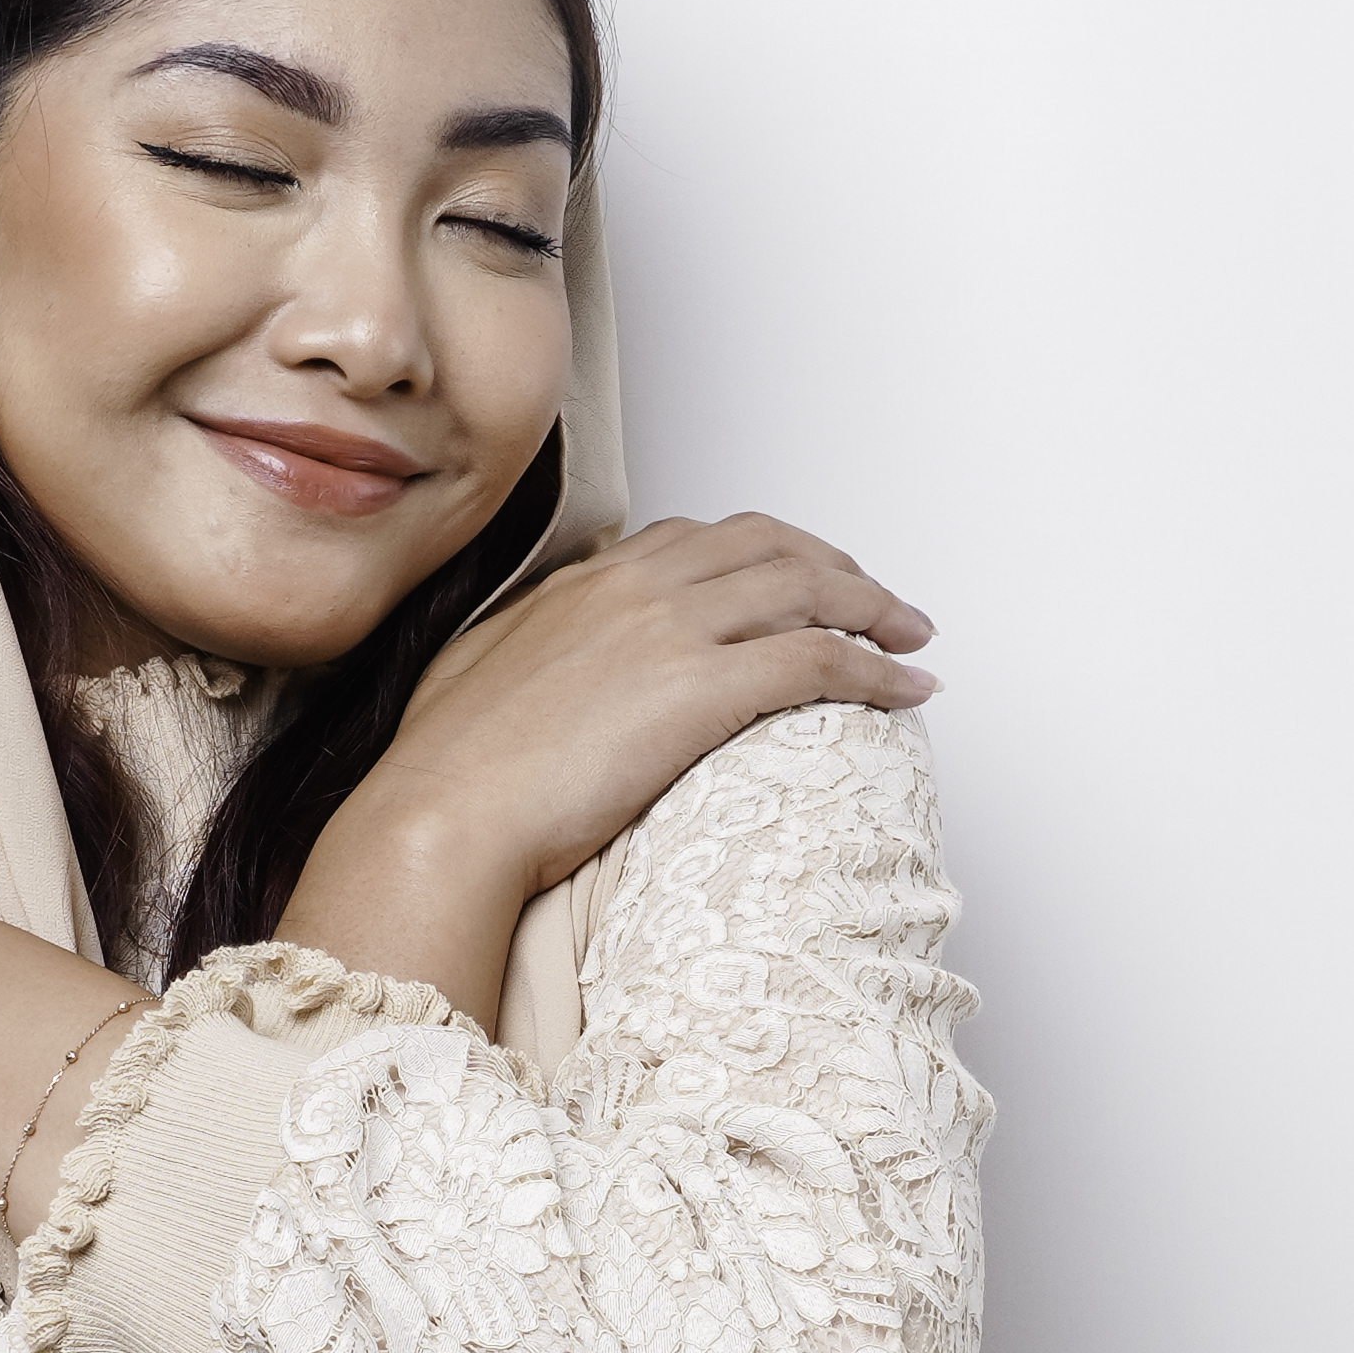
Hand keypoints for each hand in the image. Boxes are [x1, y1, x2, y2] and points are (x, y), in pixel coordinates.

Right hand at [363, 514, 938, 900]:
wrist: (441, 813)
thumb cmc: (445, 771)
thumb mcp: (476, 675)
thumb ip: (523, 647)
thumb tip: (535, 661)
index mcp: (585, 581)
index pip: (699, 538)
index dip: (766, 553)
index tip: (798, 578)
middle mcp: (637, 588)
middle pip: (769, 547)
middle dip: (837, 567)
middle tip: (879, 601)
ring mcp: (673, 631)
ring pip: (808, 589)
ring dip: (875, 608)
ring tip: (912, 637)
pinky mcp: (703, 688)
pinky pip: (821, 659)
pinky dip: (878, 668)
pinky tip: (908, 691)